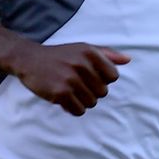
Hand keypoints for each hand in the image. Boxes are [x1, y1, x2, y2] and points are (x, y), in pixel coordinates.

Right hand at [9, 42, 131, 115]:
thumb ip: (107, 54)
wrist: (29, 60)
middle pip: (103, 92)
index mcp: (90, 53)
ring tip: (69, 90)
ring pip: (91, 103)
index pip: (113, 76)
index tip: (90, 77)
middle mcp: (82, 65)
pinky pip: (78, 110)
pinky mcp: (60, 93)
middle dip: (91, 92)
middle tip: (76, 84)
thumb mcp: (83, 48)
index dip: (102, 80)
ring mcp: (70, 79)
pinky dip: (72, 108)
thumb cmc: (60, 55)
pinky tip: (63, 98)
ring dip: (81, 101)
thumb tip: (128, 60)